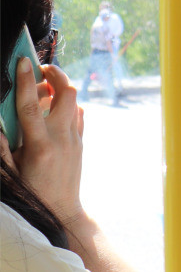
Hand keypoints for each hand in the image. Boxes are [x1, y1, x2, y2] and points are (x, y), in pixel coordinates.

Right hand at [4, 62, 84, 224]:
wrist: (61, 210)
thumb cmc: (30, 192)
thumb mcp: (9, 171)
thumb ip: (0, 145)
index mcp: (40, 145)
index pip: (33, 105)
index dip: (27, 81)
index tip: (24, 61)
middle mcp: (62, 139)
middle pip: (66, 94)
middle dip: (55, 75)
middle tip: (39, 70)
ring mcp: (75, 139)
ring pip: (74, 102)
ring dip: (61, 89)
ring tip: (43, 88)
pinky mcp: (81, 142)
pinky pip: (77, 114)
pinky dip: (66, 104)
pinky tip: (52, 109)